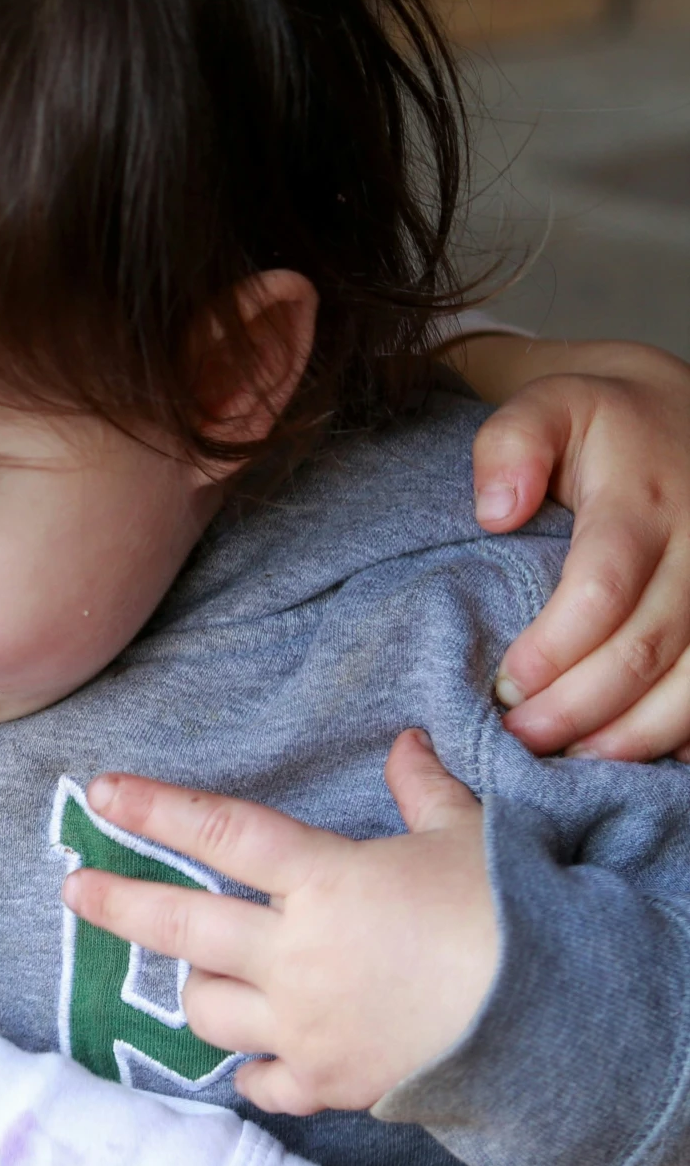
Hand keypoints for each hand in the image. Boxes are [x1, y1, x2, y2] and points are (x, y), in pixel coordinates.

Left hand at [60, 731, 496, 1113]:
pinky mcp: (331, 1084)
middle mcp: (297, 955)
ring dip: (197, 988)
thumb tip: (408, 743)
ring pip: (208, 1010)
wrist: (563, 1031)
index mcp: (324, 882)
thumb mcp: (469, 839)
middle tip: (76, 890)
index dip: (154, 809)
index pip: (219, 833)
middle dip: (117, 904)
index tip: (100, 792)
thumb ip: (424, 793)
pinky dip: (256, 1071)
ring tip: (202, 973)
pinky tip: (256, 1062)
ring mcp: (307, 1026)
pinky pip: (263, 1081)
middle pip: (181, 928)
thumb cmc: (513, 921)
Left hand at [460, 337, 689, 758]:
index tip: (507, 685)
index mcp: (646, 497)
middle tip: (524, 738)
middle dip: (582, 705)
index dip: (556, 647)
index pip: (603, 587)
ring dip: (637, 732)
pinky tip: (644, 756)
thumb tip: (495, 513)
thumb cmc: (599, 424)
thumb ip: (508, 445)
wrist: (681, 416)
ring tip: (576, 759)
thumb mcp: (545, 407)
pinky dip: (688, 731)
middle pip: (647, 645)